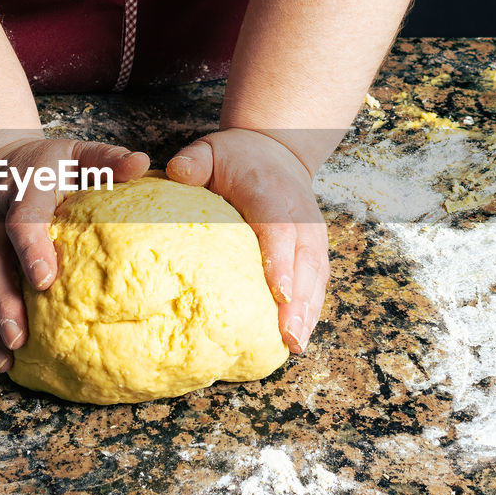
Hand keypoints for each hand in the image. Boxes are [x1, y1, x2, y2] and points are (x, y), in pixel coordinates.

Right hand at [0, 138, 149, 371]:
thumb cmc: (49, 164)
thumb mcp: (77, 152)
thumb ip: (107, 158)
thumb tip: (142, 163)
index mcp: (22, 189)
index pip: (21, 219)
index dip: (30, 247)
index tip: (46, 279)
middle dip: (2, 298)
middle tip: (20, 335)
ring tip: (7, 358)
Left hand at [166, 128, 326, 353]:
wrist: (277, 150)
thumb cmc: (237, 157)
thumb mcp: (211, 149)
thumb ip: (195, 160)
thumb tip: (177, 172)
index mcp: (271, 194)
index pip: (279, 230)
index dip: (281, 262)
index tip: (279, 293)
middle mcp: (299, 216)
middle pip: (304, 261)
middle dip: (299, 301)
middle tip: (288, 336)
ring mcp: (312, 234)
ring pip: (315, 276)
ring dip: (308, 311)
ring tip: (296, 345)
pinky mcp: (316, 249)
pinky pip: (318, 281)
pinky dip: (311, 309)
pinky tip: (299, 336)